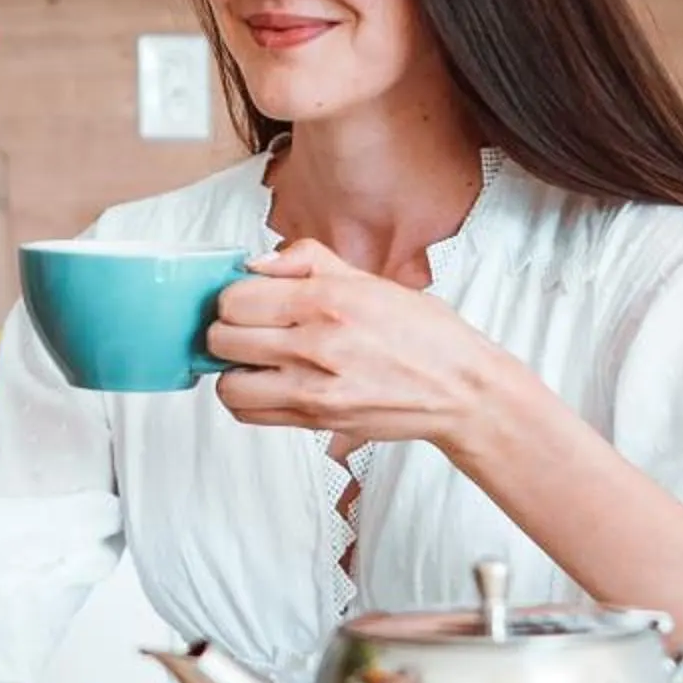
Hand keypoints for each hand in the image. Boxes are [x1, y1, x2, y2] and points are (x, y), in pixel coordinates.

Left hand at [202, 238, 513, 456]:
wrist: (459, 389)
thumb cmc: (422, 334)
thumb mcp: (368, 278)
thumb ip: (305, 261)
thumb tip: (255, 264)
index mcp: (328, 301)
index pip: (236, 298)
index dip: (235, 296)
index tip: (250, 299)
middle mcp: (317, 346)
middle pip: (223, 338)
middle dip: (228, 329)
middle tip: (250, 327)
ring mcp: (314, 390)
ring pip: (227, 383)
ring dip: (233, 369)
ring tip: (256, 359)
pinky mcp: (316, 422)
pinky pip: (248, 414)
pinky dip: (248, 398)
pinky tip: (269, 383)